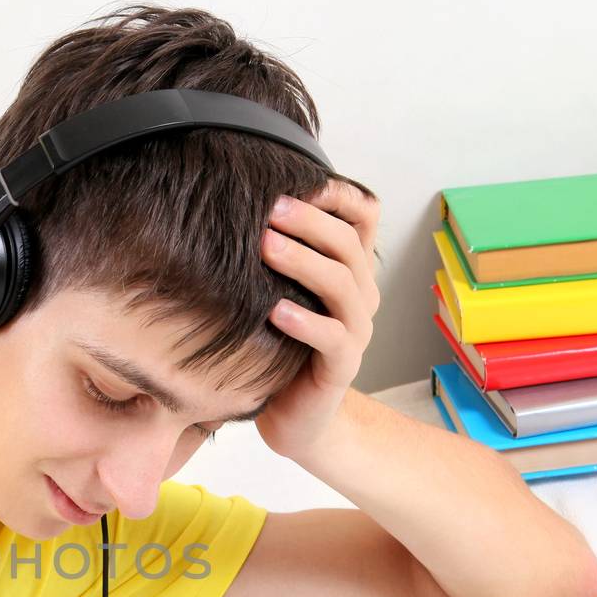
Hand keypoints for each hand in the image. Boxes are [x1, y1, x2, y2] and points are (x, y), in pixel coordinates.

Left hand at [251, 181, 381, 460]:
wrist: (297, 418)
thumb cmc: (280, 350)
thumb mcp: (278, 294)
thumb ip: (273, 256)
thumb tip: (233, 204)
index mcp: (350, 271)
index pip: (363, 217)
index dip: (338, 194)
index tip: (297, 177)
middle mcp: (360, 296)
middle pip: (348, 245)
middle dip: (309, 221)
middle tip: (270, 207)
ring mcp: (355, 331)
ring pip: (343, 285)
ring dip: (303, 262)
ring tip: (266, 246)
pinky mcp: (341, 366)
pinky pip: (332, 338)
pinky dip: (305, 322)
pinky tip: (275, 312)